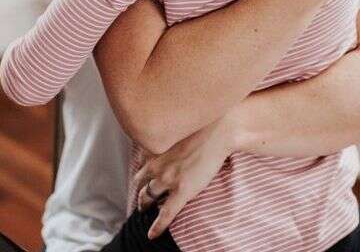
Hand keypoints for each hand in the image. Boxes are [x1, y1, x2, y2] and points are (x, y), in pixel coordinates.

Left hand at [132, 116, 235, 238]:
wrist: (219, 131)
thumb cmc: (204, 125)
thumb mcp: (180, 128)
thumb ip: (170, 137)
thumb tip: (168, 138)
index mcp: (157, 149)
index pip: (141, 165)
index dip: (141, 176)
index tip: (143, 181)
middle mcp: (158, 164)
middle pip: (141, 183)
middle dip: (140, 192)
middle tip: (142, 199)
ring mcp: (169, 179)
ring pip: (149, 197)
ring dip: (145, 205)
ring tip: (144, 211)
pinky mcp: (182, 191)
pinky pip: (165, 213)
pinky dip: (157, 226)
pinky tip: (152, 234)